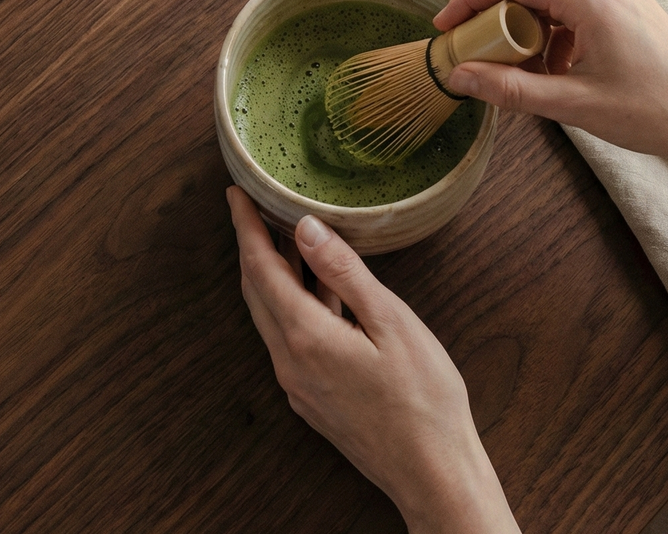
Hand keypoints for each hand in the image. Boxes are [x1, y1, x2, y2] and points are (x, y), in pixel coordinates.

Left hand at [226, 186, 520, 533]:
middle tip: (254, 207)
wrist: (432, 473)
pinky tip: (319, 288)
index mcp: (305, 337)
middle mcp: (290, 362)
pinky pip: (290, 338)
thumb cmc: (423, 398)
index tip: (235, 194)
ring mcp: (298, 384)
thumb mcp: (390, 321)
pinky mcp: (312, 397)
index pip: (260, 268)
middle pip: (257, 291)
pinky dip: (294, 303)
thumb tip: (306, 228)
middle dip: (251, 246)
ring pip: (272, 315)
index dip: (244, 227)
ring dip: (274, 274)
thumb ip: (344, 273)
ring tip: (286, 237)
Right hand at [434, 0, 667, 251]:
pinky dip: (552, 34)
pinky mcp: (626, 1)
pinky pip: (572, 7)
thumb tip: (458, 77)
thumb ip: (509, 88)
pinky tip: (556, 70)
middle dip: (495, 21)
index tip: (445, 28)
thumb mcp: (572, 105)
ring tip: (523, 74)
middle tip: (477, 57)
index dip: (468, 0)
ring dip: (526, 31)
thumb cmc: (653, 112)